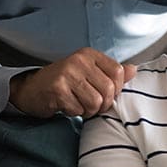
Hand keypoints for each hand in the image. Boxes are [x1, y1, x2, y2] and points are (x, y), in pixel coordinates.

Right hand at [8, 47, 136, 117]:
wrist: (31, 89)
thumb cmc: (64, 82)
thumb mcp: (89, 72)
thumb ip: (111, 72)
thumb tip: (134, 70)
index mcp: (89, 54)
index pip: (118, 72)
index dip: (117, 89)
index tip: (107, 95)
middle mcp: (79, 61)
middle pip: (108, 89)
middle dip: (103, 104)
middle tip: (92, 106)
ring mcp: (67, 74)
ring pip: (95, 102)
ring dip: (89, 110)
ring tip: (79, 105)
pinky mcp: (57, 89)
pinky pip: (78, 109)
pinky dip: (74, 112)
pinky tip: (66, 105)